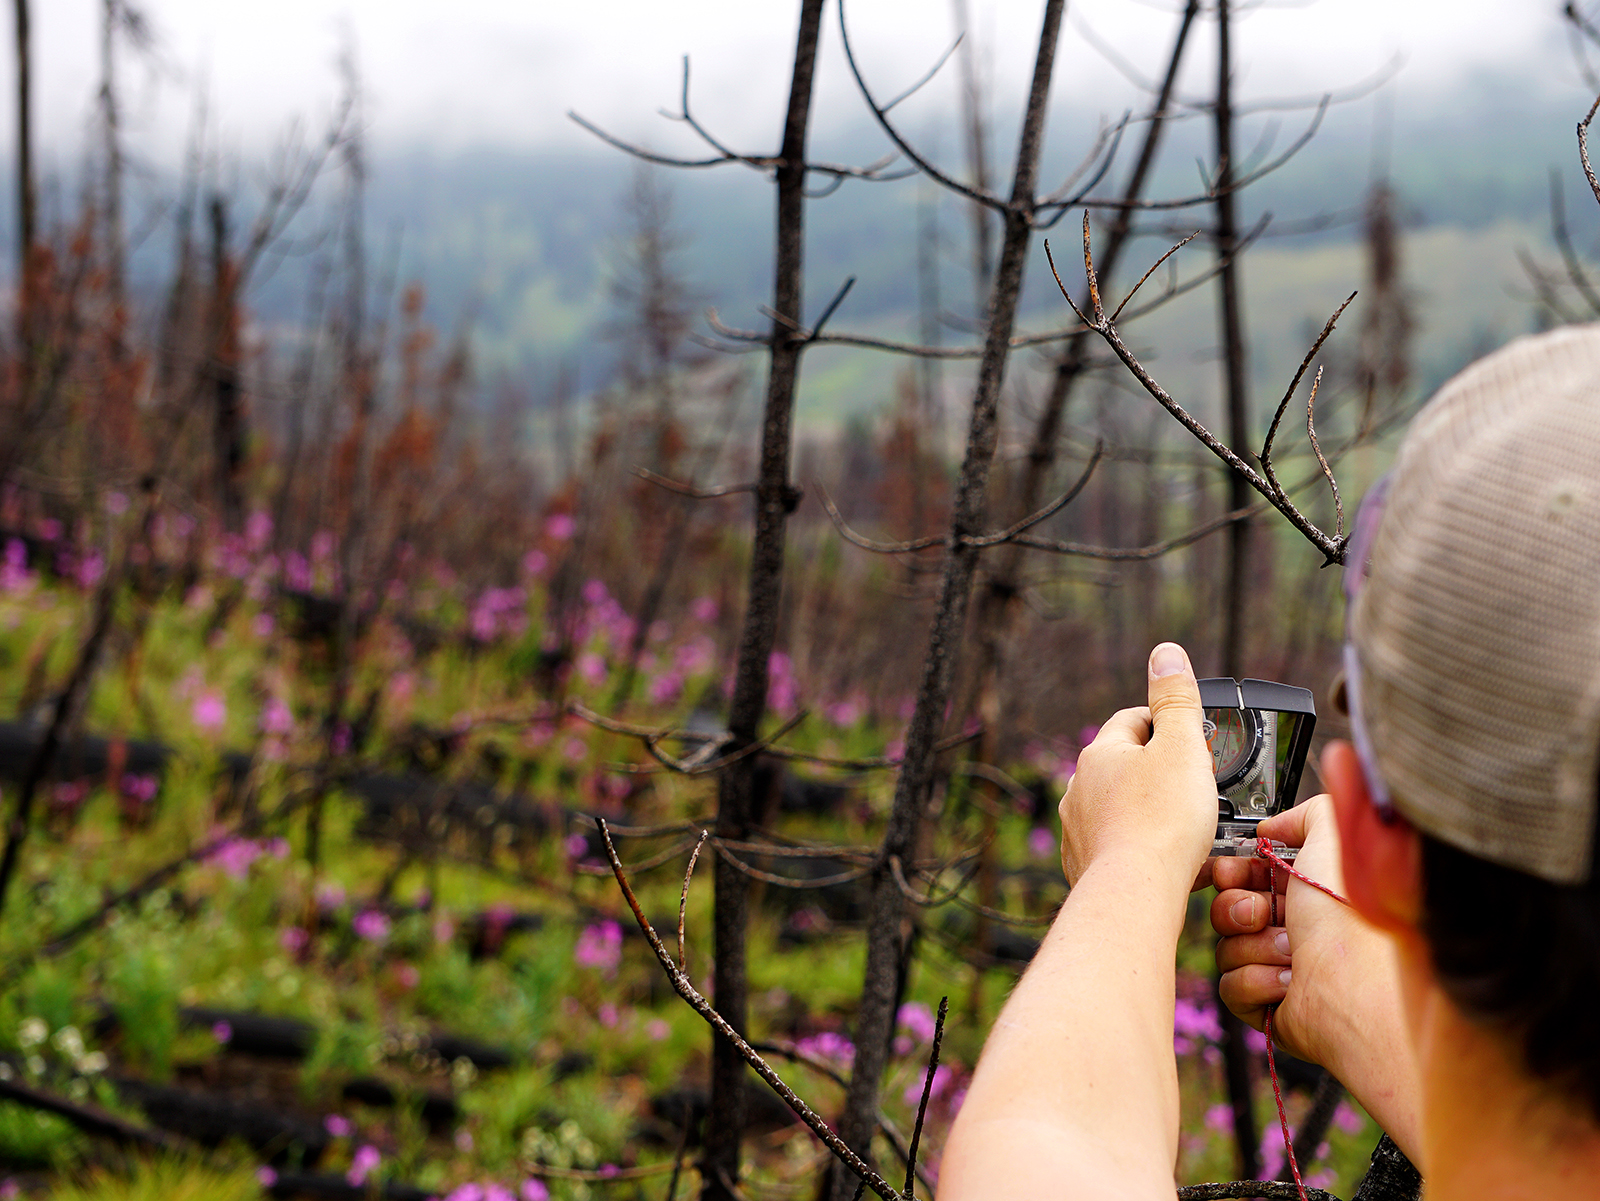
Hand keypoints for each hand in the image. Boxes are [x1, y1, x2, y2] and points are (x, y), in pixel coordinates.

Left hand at [1058, 642, 1215, 887]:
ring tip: (1187, 826)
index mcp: (1100, 754)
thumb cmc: (1162, 822)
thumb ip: (1176, 699)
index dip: (1168, 724)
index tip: (1194, 739)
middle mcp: (1079, 788)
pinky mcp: (1084, 865)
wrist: (1135, 893)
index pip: (1134, 720)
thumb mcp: (1181, 747)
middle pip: (1126, 765)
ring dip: (1150, 811)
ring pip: (1120, 807)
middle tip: (1197, 785)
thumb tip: (1165, 654)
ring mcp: (1078, 828)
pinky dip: (1141, 847)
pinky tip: (1168, 860)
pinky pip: (1118, 846)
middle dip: (1160, 770)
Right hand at [1209, 795, 1351, 1063]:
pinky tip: (1289, 981)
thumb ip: (1304, 813)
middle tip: (1260, 913)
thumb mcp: (1334, 836)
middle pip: (1228, 910)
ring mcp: (1281, 967)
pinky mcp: (1269, 1004)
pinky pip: (1231, 986)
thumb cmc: (1350, 917)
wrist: (1356, 987)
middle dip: (1236, 908)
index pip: (1247, 876)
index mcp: (1306, 893)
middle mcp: (1295, 929)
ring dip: (1254, 947)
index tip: (1231, 872)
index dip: (1232, 872)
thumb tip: (1271, 829)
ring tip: (1290, 952)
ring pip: (1226, 948)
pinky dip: (1256, 981)